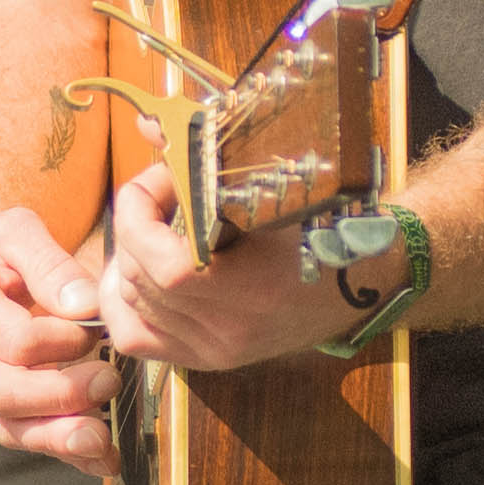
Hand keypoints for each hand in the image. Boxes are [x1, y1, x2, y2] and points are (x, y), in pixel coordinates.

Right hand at [0, 208, 123, 474]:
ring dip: (59, 439)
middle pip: (6, 394)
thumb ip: (49, 263)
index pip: (15, 341)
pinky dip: (65, 454)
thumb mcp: (14, 230)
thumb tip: (85, 304)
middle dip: (62, 396)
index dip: (61, 341)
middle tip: (110, 382)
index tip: (95, 328)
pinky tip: (102, 460)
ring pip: (10, 427)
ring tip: (103, 442)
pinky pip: (25, 438)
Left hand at [96, 166, 374, 369]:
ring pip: (130, 303)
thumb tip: (144, 125)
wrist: (360, 284)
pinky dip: (124, 300)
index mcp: (253, 291)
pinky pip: (134, 336)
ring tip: (156, 225)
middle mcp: (228, 330)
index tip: (162, 178)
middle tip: (162, 192)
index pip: (164, 264)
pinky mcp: (206, 359)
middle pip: (140, 278)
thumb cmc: (324, 229)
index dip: (141, 213)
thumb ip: (206, 162)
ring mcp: (213, 351)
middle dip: (135, 223)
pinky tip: (138, 271)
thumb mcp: (276, 191)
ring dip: (131, 255)